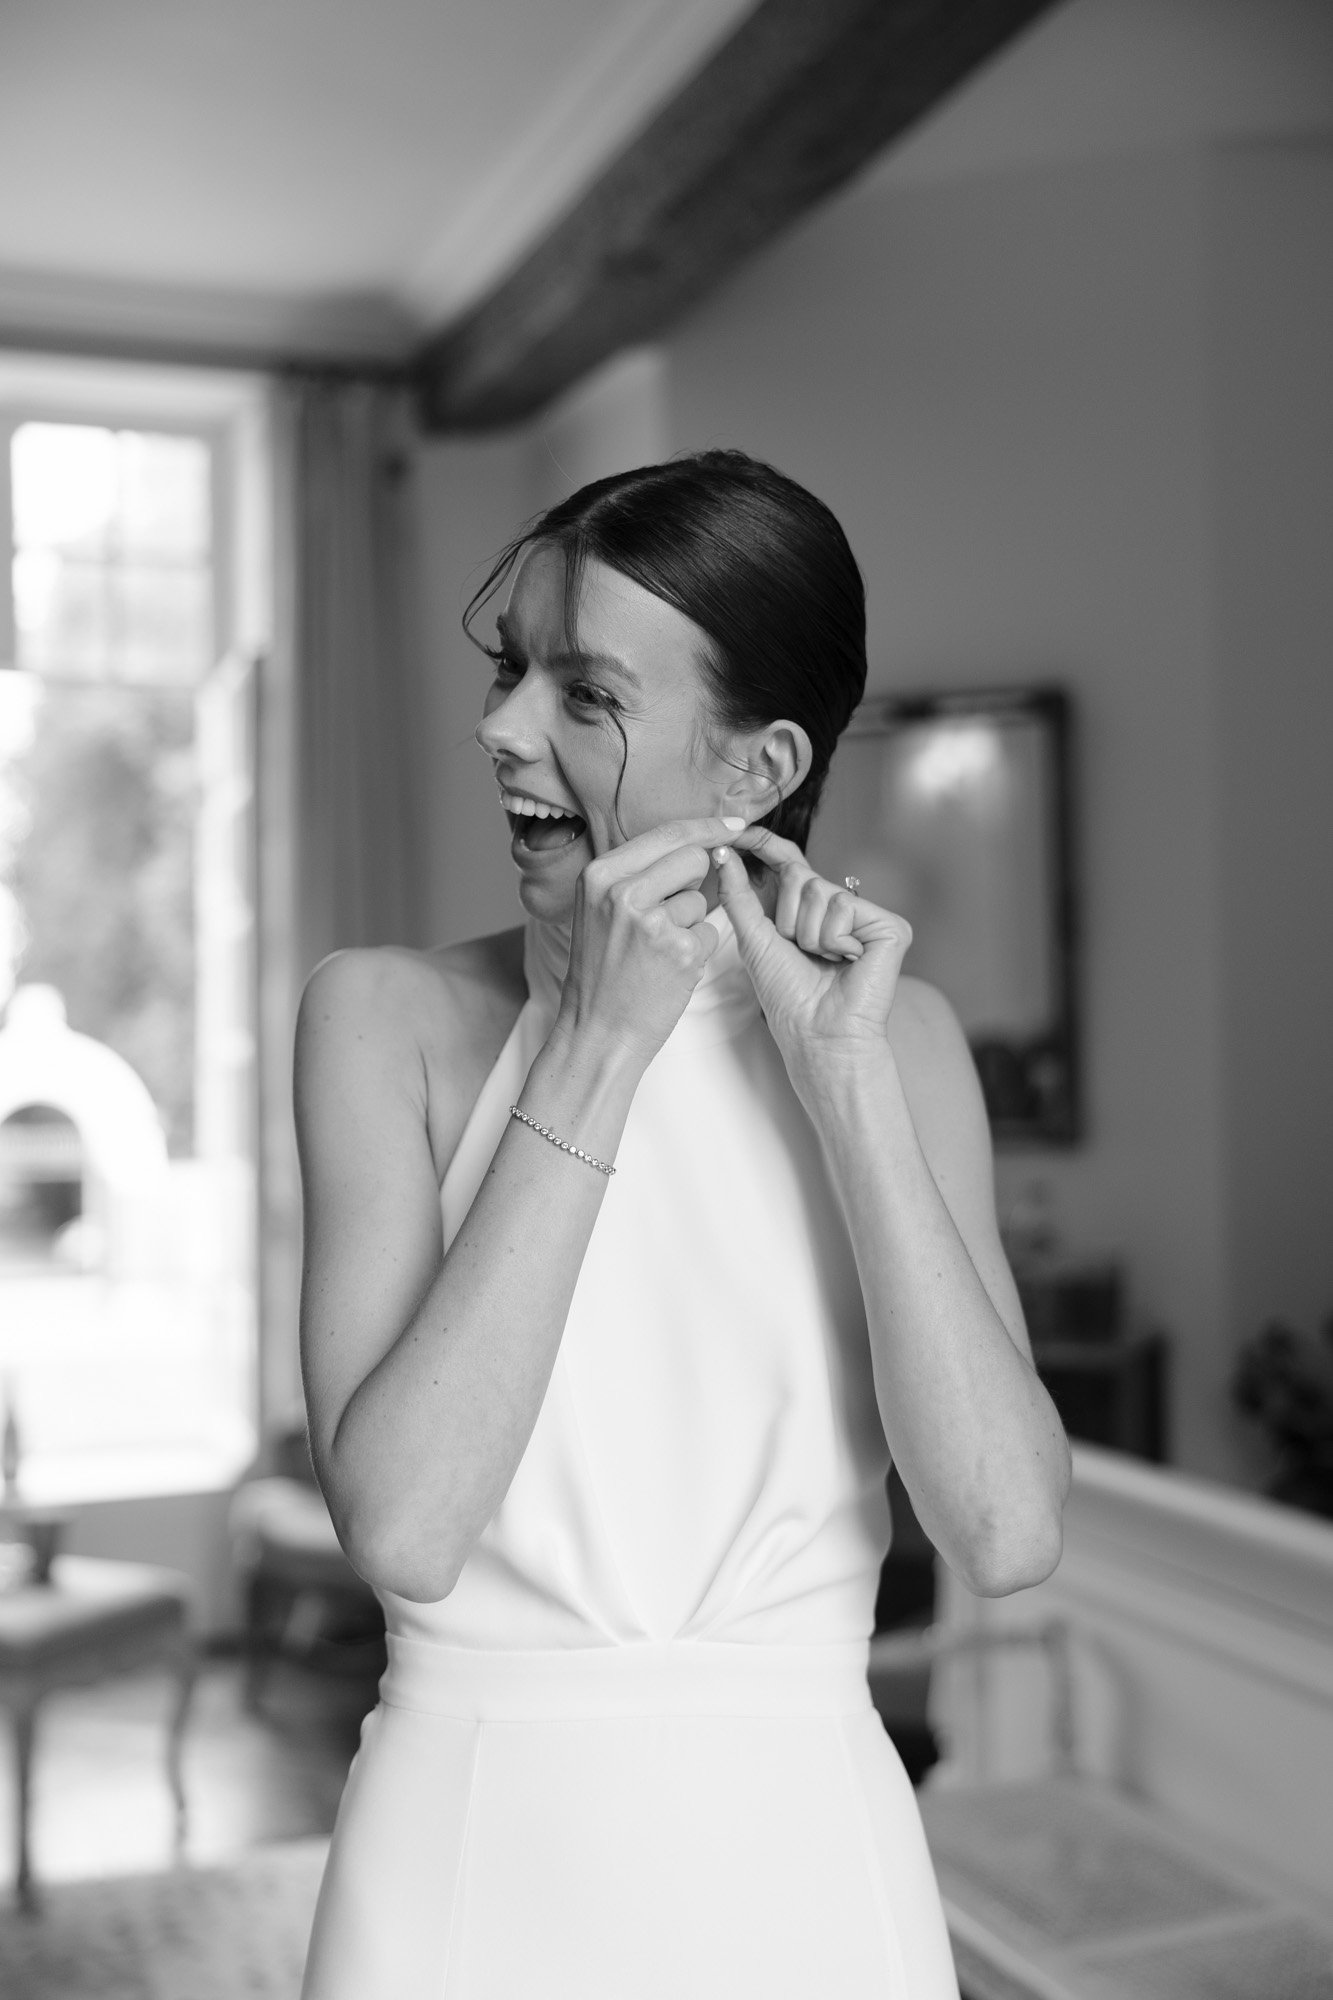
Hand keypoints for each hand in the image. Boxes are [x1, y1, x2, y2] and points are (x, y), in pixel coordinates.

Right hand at [554, 817, 743, 1068]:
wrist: (596, 1032)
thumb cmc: (602, 971)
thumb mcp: (600, 909)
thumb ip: (637, 874)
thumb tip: (696, 842)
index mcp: (600, 875)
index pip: (667, 834)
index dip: (707, 828)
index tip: (736, 824)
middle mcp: (622, 893)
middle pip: (693, 859)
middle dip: (694, 883)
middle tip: (666, 916)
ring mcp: (652, 922)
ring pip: (702, 900)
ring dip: (690, 925)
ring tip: (656, 953)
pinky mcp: (681, 952)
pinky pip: (709, 934)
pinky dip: (696, 952)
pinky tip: (668, 970)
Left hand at [713, 828, 911, 1086]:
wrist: (817, 1033)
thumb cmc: (788, 996)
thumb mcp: (754, 940)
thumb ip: (739, 895)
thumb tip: (723, 853)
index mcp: (810, 910)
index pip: (790, 863)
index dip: (768, 845)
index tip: (741, 830)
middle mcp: (840, 908)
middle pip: (801, 875)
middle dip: (787, 917)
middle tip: (801, 952)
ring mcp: (867, 916)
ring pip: (820, 891)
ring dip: (809, 933)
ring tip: (824, 962)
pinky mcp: (890, 926)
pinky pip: (843, 906)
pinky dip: (834, 939)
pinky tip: (847, 962)